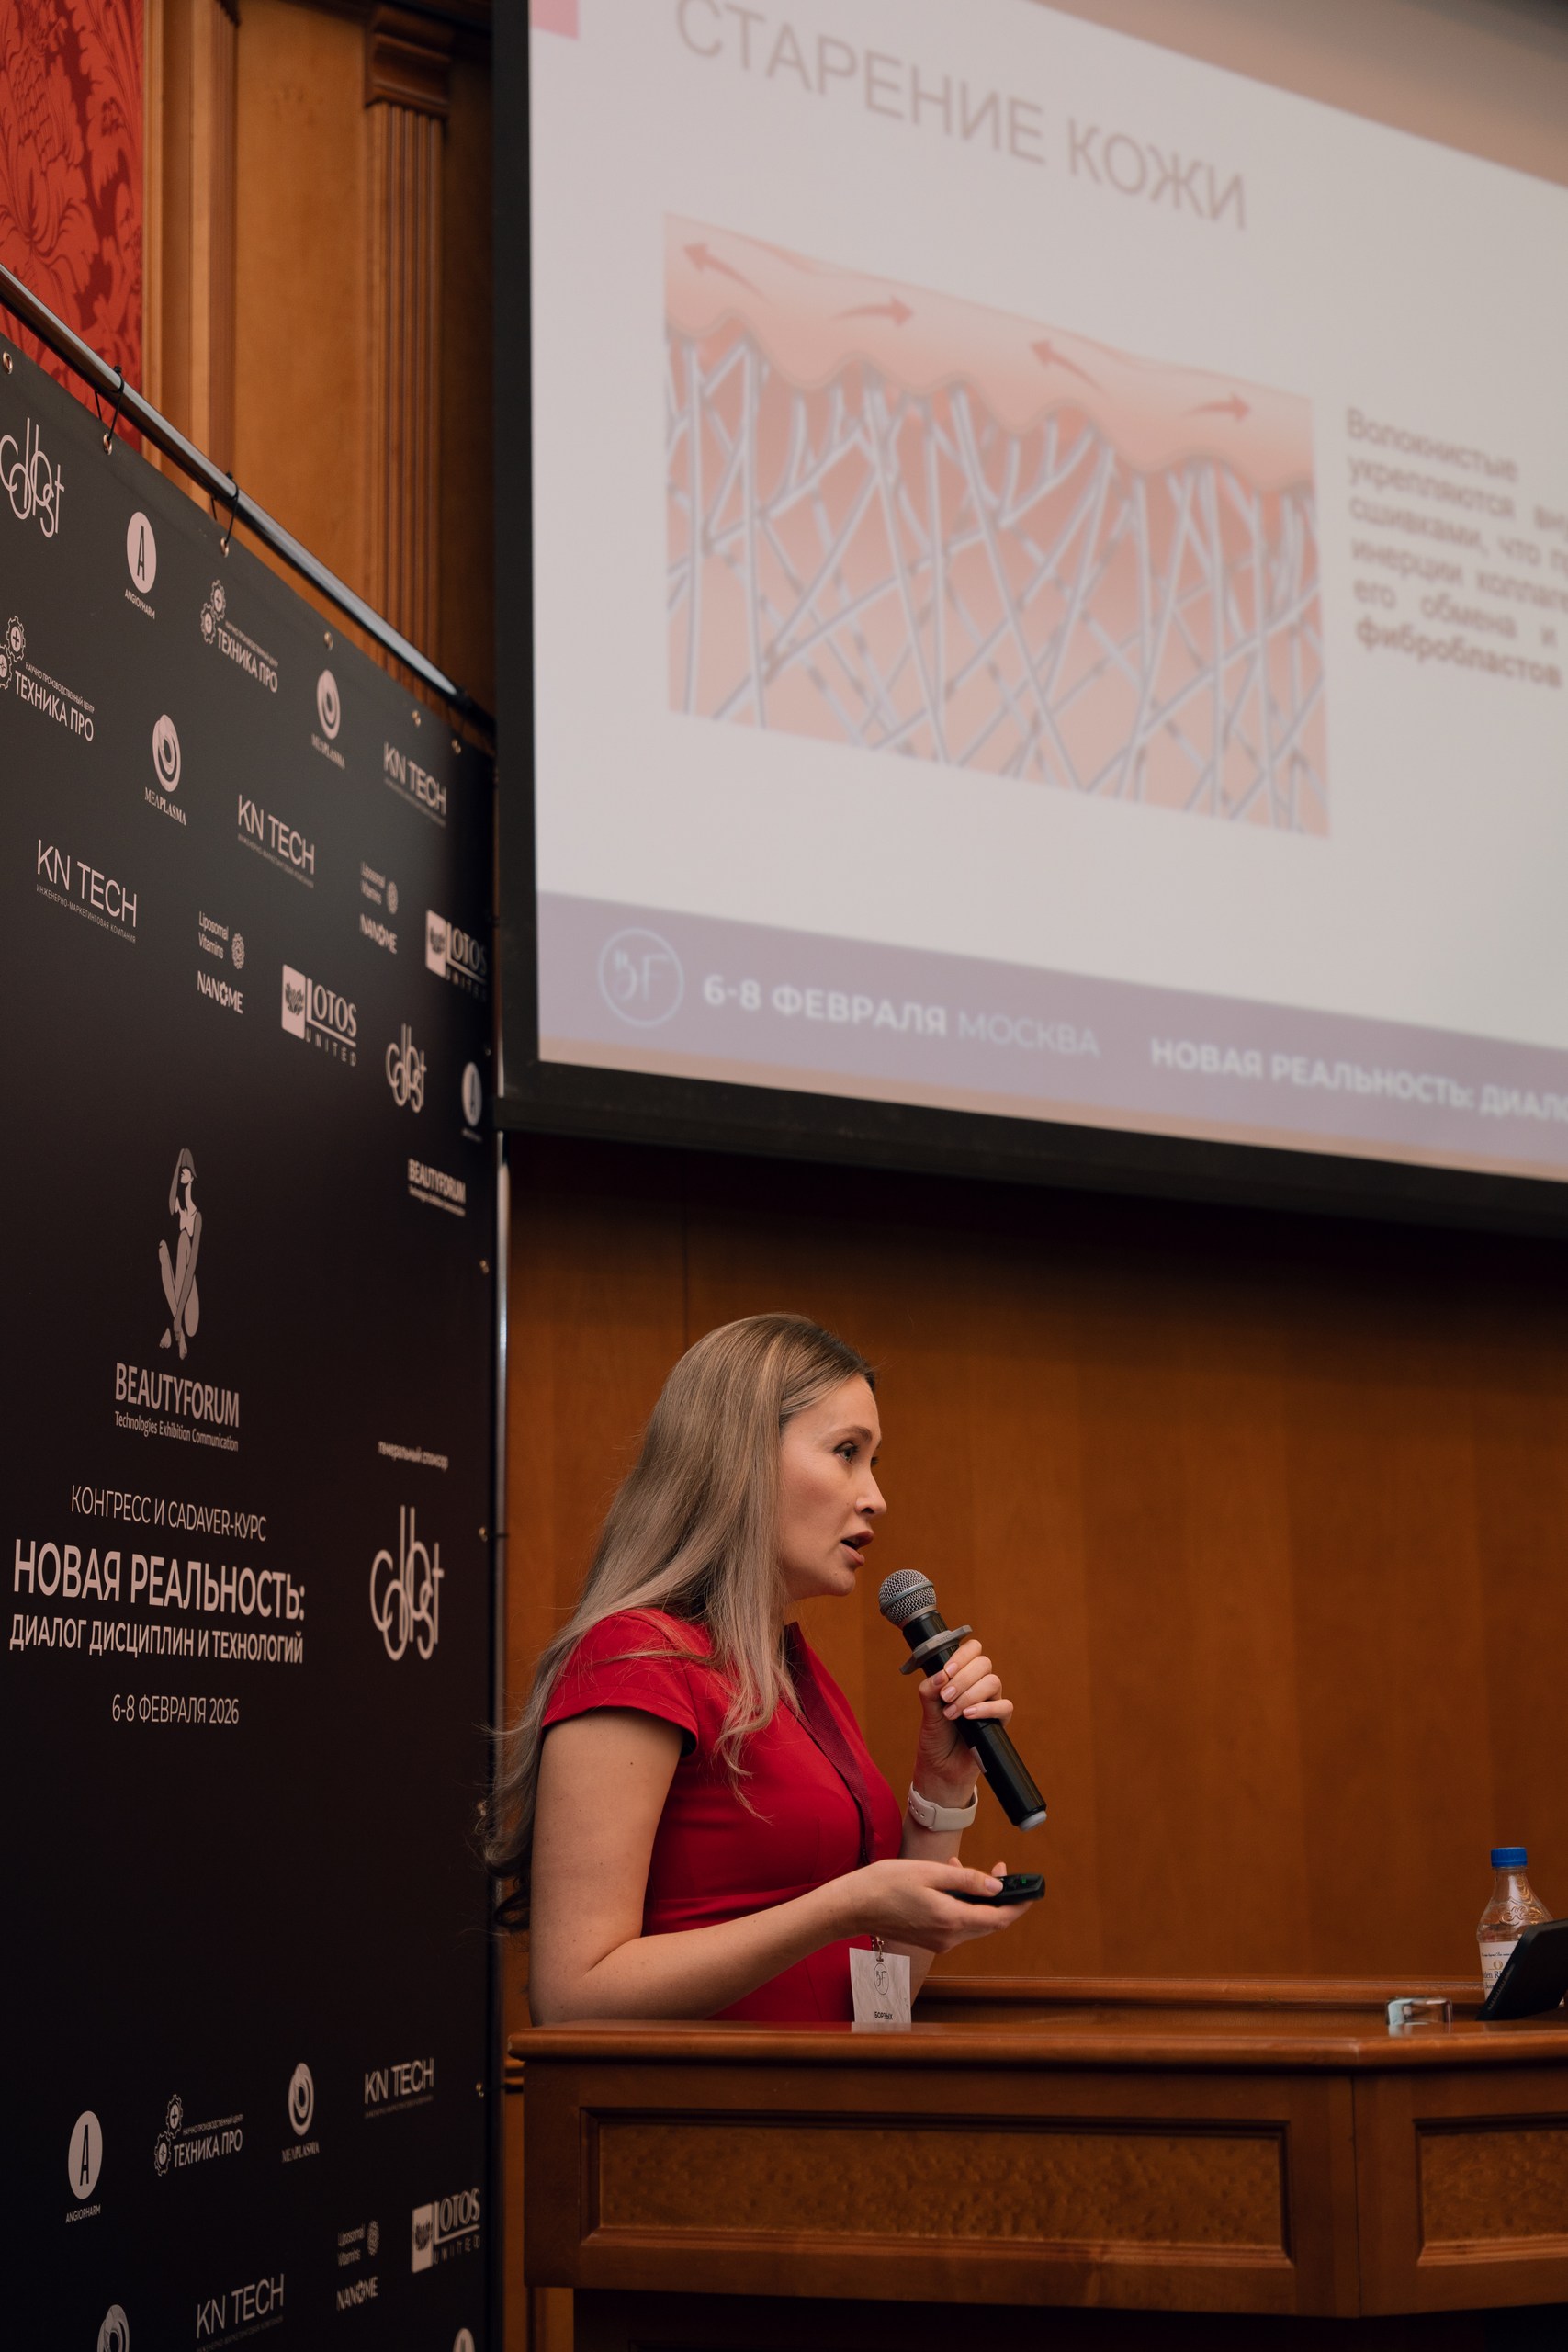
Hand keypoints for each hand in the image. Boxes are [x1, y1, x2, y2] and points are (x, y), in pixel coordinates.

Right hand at [842, 1856, 1031, 1952]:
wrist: (853, 1906)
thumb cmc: (886, 1884)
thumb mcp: (929, 1872)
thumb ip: (965, 1880)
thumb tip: (995, 1886)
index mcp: (951, 1919)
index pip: (998, 1918)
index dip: (1018, 1905)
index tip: (1030, 1890)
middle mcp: (948, 1937)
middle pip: (988, 1921)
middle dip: (999, 1897)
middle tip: (1000, 1868)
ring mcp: (938, 1941)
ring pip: (971, 1920)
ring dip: (975, 1896)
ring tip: (958, 1866)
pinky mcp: (929, 1938)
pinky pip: (955, 1922)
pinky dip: (959, 1902)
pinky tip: (946, 1881)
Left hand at [913, 1636, 1013, 1801]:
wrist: (941, 1767)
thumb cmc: (935, 1736)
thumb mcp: (927, 1710)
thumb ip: (930, 1689)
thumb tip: (941, 1676)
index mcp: (961, 1676)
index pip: (972, 1651)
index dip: (961, 1656)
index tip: (946, 1672)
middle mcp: (978, 1685)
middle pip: (983, 1663)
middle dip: (962, 1679)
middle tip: (945, 1697)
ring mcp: (990, 1702)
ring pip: (993, 1682)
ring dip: (970, 1695)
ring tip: (952, 1713)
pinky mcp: (999, 1721)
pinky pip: (1003, 1706)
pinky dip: (985, 1709)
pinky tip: (968, 1716)